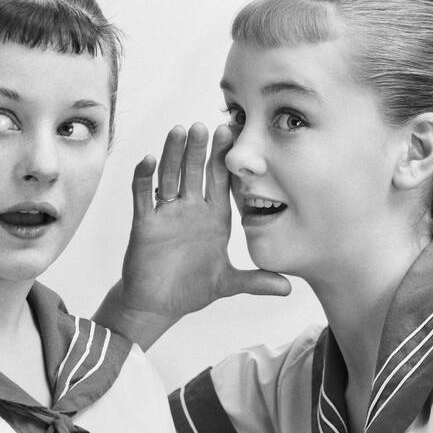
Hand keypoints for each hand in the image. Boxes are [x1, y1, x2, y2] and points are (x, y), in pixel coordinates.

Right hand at [121, 122, 290, 322]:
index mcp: (214, 217)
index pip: (221, 180)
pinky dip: (144, 178)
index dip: (225, 159)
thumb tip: (289, 289)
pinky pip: (144, 196)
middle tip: (206, 126)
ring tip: (179, 131)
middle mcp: (191, 209)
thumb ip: (256, 282)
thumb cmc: (190, 289)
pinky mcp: (145, 223)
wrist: (157, 306)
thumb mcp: (227, 283)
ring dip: (173, 154)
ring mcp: (167, 214)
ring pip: (170, 176)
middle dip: (200, 149)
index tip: (232, 133)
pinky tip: (149, 160)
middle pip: (195, 171)